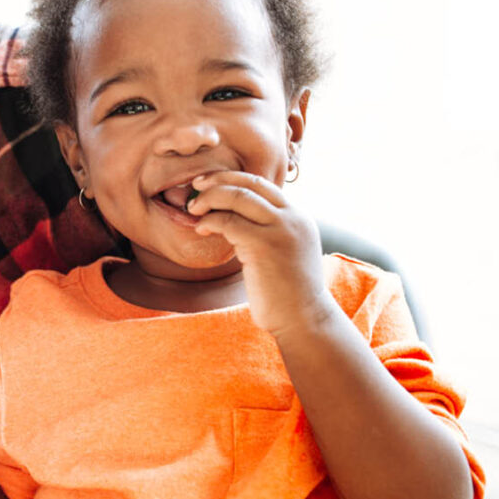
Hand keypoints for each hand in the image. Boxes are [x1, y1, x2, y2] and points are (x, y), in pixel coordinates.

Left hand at [188, 170, 335, 335]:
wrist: (304, 320)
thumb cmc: (287, 292)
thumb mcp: (284, 251)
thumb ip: (267, 230)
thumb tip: (235, 217)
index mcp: (298, 216)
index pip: (261, 183)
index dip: (232, 178)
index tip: (209, 184)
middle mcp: (292, 218)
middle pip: (249, 182)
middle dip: (218, 180)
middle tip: (195, 187)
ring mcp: (280, 230)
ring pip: (237, 196)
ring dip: (209, 199)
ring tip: (193, 209)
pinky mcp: (264, 246)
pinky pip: (229, 222)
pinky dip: (210, 221)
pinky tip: (201, 229)